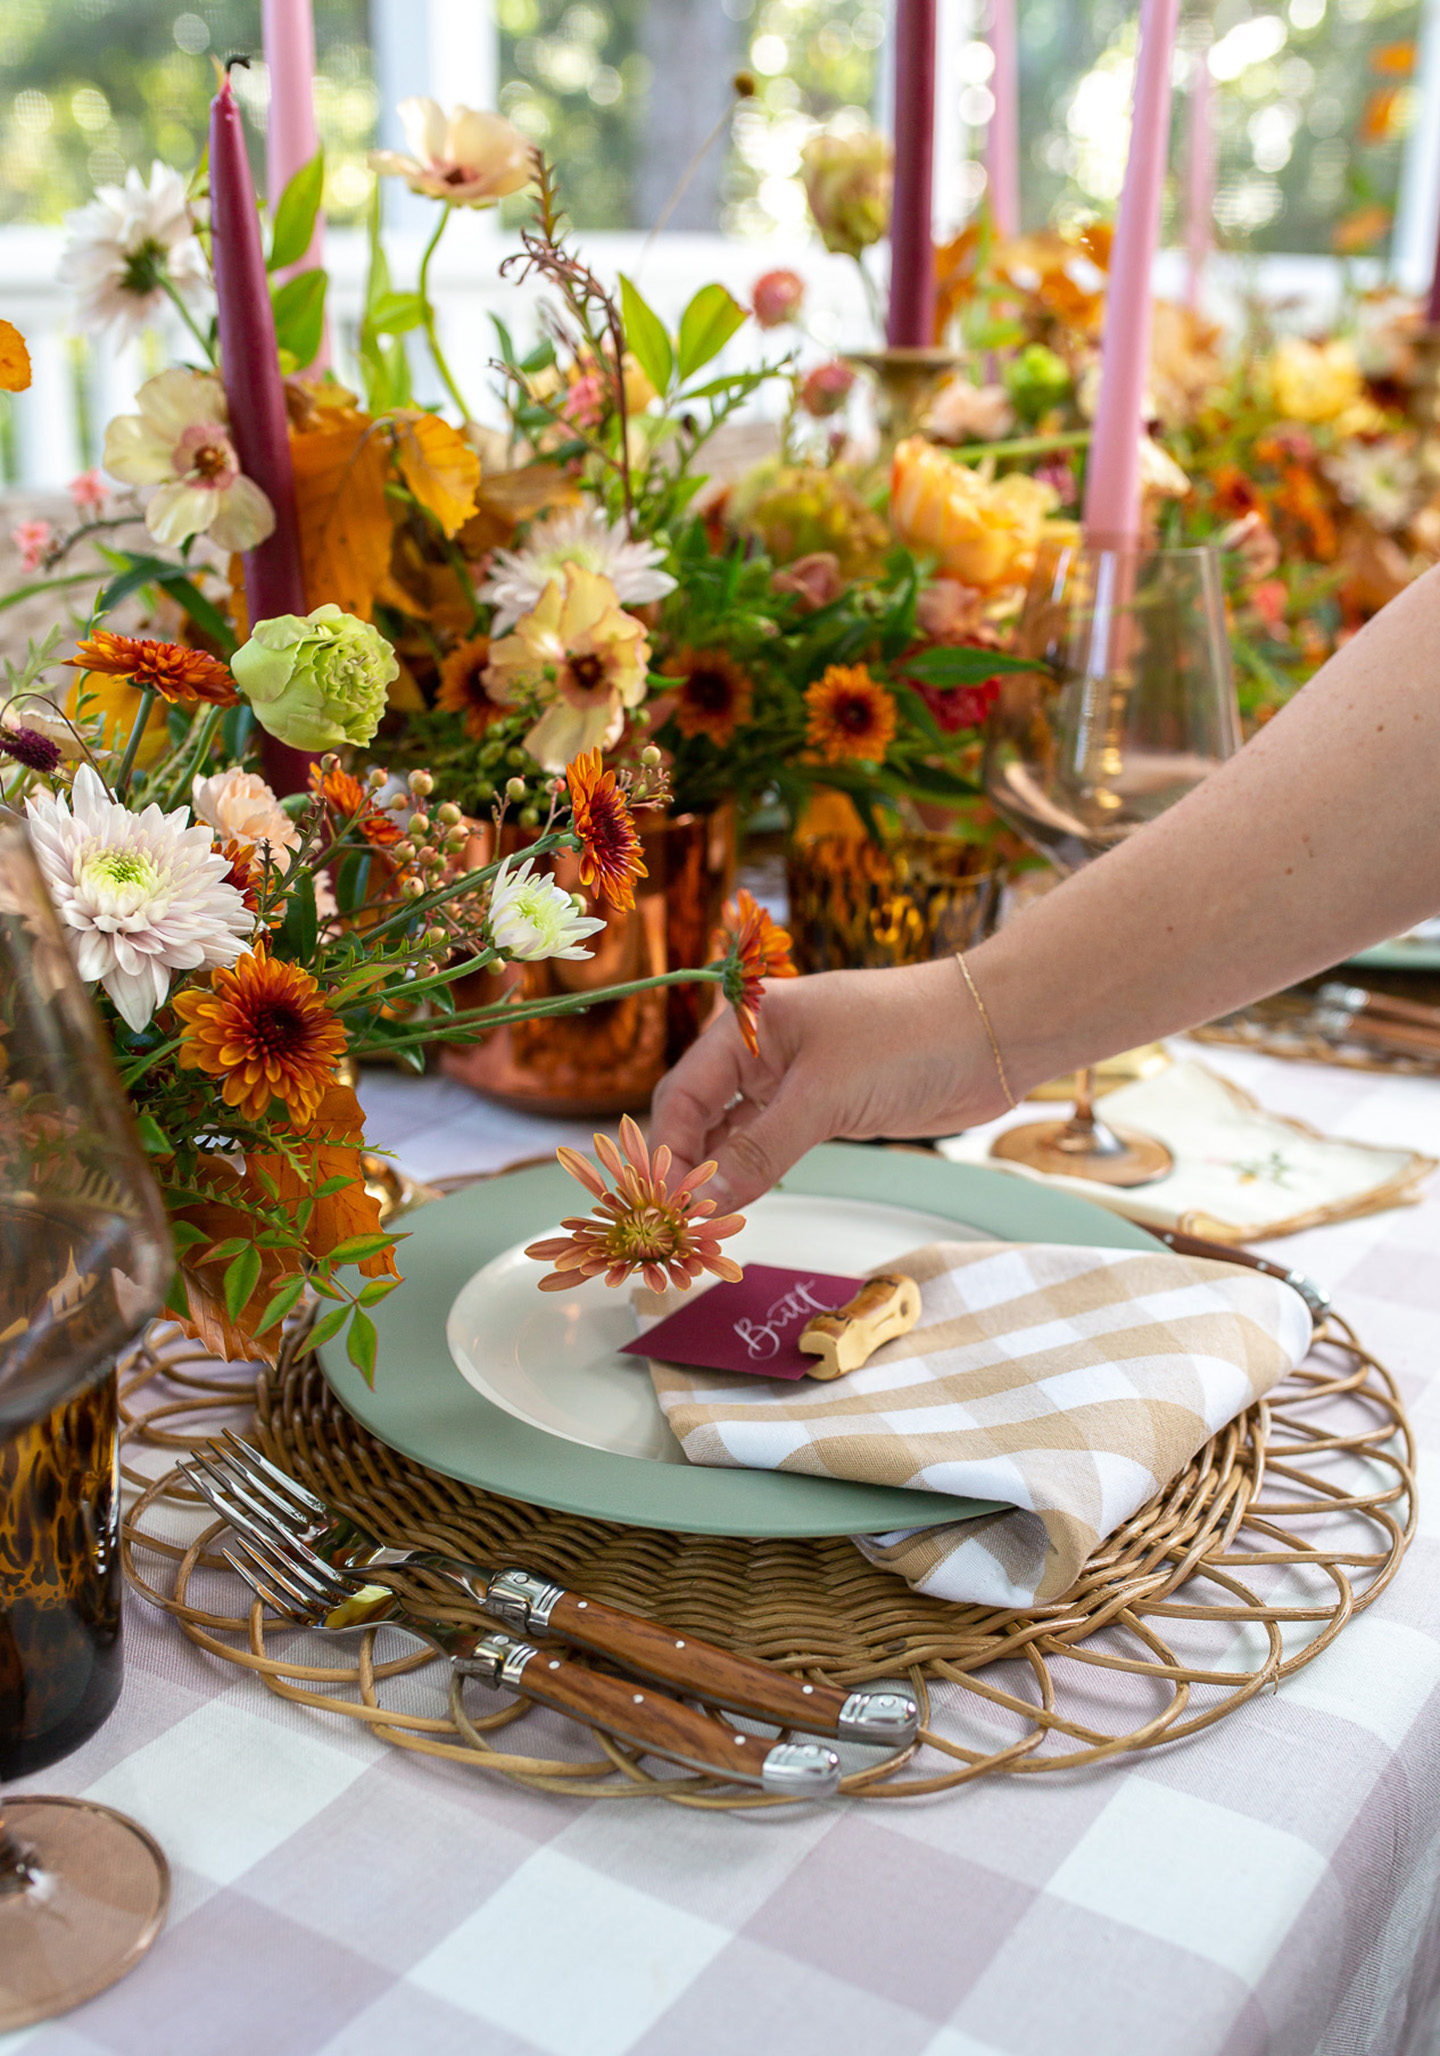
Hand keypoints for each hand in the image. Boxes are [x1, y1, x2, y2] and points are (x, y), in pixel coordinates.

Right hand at [651, 957, 1006, 1211]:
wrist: (993, 1033)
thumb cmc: (908, 1039)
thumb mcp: (826, 1096)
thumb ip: (761, 1150)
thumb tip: (705, 1202)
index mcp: (750, 1023)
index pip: (684, 1092)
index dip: (669, 1150)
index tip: (665, 1205)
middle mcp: (763, 1048)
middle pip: (701, 1113)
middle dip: (687, 1166)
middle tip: (680, 1225)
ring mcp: (794, 1078)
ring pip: (736, 1132)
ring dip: (720, 1176)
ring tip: (704, 1227)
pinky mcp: (826, 1106)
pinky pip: (771, 1142)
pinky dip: (754, 1172)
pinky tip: (740, 1205)